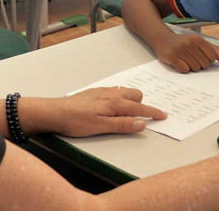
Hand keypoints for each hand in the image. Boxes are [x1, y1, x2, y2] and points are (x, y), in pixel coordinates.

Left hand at [29, 87, 166, 137]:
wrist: (55, 112)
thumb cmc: (76, 121)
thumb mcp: (101, 127)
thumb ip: (123, 125)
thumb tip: (142, 123)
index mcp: (115, 102)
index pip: (140, 108)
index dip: (153, 113)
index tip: (163, 116)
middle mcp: (111, 93)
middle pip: (136, 95)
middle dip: (142, 105)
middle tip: (140, 117)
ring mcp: (103, 92)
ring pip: (125, 92)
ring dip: (131, 100)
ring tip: (128, 113)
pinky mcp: (95, 93)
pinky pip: (115, 92)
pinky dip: (120, 98)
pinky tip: (112, 107)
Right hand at [152, 33, 218, 72]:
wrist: (163, 39)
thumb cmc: (184, 42)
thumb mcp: (199, 42)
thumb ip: (214, 50)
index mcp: (197, 39)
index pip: (212, 57)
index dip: (209, 60)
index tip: (202, 57)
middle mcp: (189, 43)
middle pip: (205, 64)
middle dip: (200, 64)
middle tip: (192, 58)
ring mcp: (179, 50)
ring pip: (195, 68)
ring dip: (191, 67)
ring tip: (185, 59)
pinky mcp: (171, 57)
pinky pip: (185, 70)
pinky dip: (184, 69)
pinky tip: (180, 63)